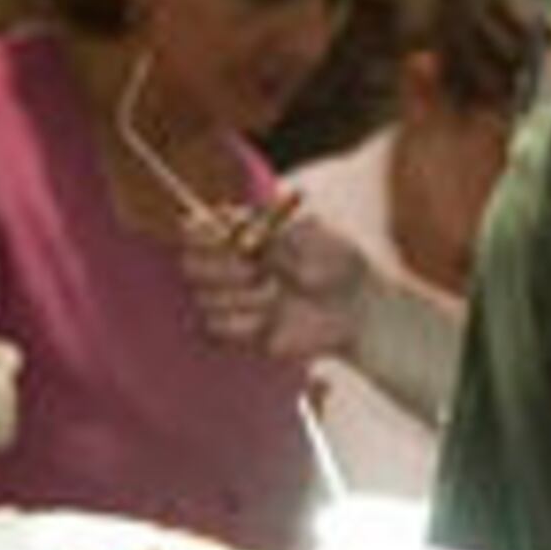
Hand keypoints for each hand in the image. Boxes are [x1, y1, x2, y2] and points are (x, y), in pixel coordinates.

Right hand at [180, 195, 368, 361]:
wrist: (360, 308)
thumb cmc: (339, 262)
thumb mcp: (307, 231)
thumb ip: (266, 225)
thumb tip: (224, 216)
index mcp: (245, 236)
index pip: (198, 231)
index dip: (197, 231)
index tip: (211, 232)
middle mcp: (235, 267)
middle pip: (190, 265)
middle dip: (217, 265)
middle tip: (252, 267)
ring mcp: (237, 300)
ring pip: (204, 298)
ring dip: (239, 295)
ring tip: (275, 292)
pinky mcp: (244, 333)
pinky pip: (217, 327)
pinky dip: (241, 321)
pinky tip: (269, 318)